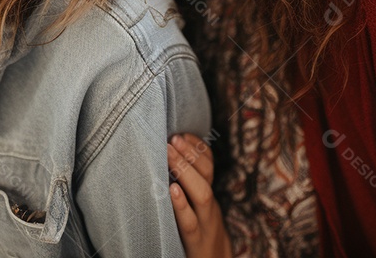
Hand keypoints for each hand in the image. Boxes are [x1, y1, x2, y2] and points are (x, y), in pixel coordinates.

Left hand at [168, 133, 231, 257]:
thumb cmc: (199, 233)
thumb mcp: (196, 207)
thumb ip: (187, 186)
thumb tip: (166, 158)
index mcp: (207, 195)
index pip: (209, 166)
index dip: (198, 147)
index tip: (181, 133)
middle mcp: (209, 207)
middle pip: (206, 176)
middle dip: (190, 154)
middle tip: (172, 138)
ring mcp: (205, 224)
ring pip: (202, 195)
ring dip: (186, 172)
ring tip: (169, 153)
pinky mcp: (195, 242)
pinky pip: (190, 223)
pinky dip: (181, 205)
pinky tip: (171, 190)